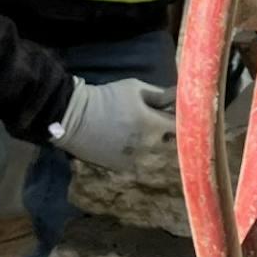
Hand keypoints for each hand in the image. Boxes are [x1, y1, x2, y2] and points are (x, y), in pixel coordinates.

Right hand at [52, 76, 174, 172]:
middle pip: (169, 141)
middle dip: (166, 132)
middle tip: (156, 120)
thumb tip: (179, 95)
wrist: (74, 117)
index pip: (180, 126)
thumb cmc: (106, 98)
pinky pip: (137, 160)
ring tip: (135, 130)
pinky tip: (123, 140)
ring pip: (152, 152)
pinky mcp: (122, 167)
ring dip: (150, 143)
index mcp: (152, 125)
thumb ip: (160, 95)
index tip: (178, 113)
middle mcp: (147, 146)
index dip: (182, 119)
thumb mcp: (135, 89)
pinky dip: (136, 152)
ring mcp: (134, 159)